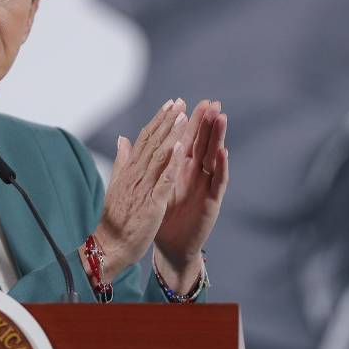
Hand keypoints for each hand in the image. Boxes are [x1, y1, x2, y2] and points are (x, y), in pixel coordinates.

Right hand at [86, 99, 188, 279]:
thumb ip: (122, 161)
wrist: (108, 246)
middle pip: (153, 142)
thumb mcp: (118, 184)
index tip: (169, 104)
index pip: (144, 140)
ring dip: (171, 134)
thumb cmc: (114, 219)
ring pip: (159, 155)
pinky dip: (172, 162)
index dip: (158, 121)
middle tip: (180, 101)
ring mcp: (143, 188)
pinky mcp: (151, 203)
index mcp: (129, 171)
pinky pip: (163, 180)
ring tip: (183, 116)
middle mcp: (135, 175)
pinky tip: (181, 148)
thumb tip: (123, 139)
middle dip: (167, 121)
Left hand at [153, 100, 228, 290]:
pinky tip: (223, 151)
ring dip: (218, 137)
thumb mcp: (151, 186)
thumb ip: (141, 162)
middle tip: (212, 101)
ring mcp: (206, 186)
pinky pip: (219, 181)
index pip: (185, 139)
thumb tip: (126, 139)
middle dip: (207, 122)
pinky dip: (222, 166)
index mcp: (180, 168)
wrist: (170, 247)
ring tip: (220, 117)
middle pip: (203, 142)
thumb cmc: (162, 217)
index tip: (186, 101)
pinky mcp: (212, 201)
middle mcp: (196, 174)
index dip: (186, 121)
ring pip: (214, 156)